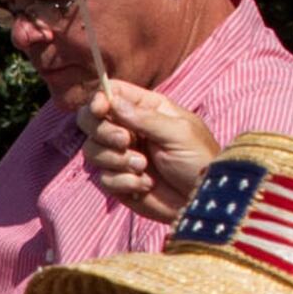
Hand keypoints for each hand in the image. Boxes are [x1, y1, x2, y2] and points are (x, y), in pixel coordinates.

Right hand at [76, 79, 216, 222]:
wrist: (201, 199)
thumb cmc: (198, 160)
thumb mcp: (178, 132)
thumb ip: (144, 117)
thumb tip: (112, 101)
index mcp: (146, 109)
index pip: (111, 94)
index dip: (99, 99)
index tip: (99, 109)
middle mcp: (129, 130)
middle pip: (91, 121)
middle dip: (103, 131)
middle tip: (125, 142)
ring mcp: (121, 156)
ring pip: (92, 150)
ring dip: (116, 159)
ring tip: (142, 166)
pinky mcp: (119, 181)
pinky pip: (104, 178)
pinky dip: (124, 182)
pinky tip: (145, 184)